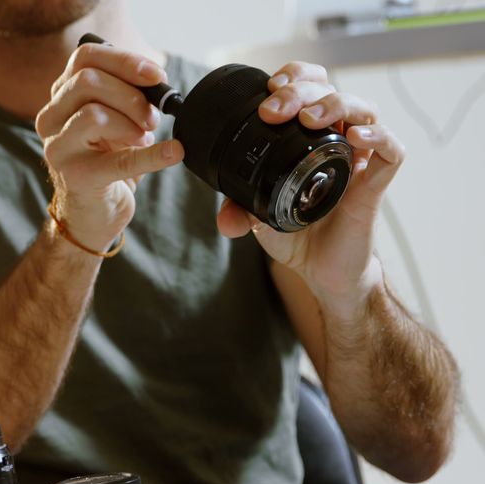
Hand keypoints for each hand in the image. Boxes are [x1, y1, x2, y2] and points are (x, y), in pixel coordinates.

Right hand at [35, 43, 183, 252]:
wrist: (90, 214)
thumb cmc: (104, 162)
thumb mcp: (111, 121)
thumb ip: (124, 96)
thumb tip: (157, 82)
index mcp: (60, 98)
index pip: (84, 58)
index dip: (124, 60)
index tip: (156, 75)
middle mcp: (50, 119)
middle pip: (87, 81)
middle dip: (131, 94)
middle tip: (153, 117)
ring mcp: (58, 149)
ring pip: (93, 114)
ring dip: (131, 122)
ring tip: (145, 138)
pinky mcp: (75, 177)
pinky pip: (118, 160)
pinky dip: (153, 155)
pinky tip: (173, 152)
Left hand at [216, 61, 403, 314]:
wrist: (322, 271)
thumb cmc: (299, 234)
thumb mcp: (260, 217)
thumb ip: (240, 209)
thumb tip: (225, 218)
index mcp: (309, 137)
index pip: (311, 87)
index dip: (295, 77)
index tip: (270, 86)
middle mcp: (337, 140)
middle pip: (331, 91)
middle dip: (301, 91)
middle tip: (273, 109)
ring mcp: (359, 159)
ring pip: (364, 110)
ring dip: (336, 104)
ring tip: (309, 118)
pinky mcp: (376, 183)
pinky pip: (391, 151)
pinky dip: (378, 137)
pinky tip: (356, 137)